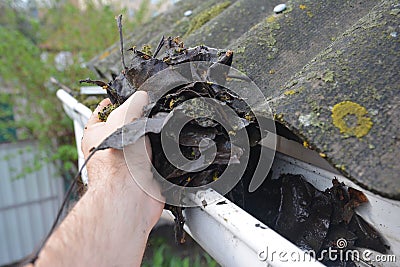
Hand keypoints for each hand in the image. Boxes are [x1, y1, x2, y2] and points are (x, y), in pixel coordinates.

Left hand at [81, 91, 163, 228]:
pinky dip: (167, 151)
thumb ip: (133, 104)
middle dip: (143, 119)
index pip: (103, 112)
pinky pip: (160, 156)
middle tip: (153, 111)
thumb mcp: (122, 119)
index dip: (115, 101)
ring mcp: (132, 161)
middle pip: (130, 125)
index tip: (127, 94)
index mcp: (97, 135)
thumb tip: (142, 97)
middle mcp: (114, 148)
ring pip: (147, 141)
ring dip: (157, 135)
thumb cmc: (117, 163)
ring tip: (162, 128)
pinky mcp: (149, 172)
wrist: (131, 196)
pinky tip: (171, 145)